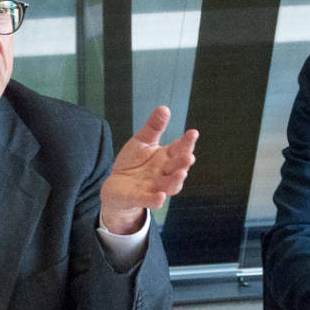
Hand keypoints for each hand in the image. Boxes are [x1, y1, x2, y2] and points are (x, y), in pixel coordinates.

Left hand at [99, 107, 198, 234]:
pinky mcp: (140, 198)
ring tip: (181, 174)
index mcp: (166, 157)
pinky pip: (150, 200)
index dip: (187, 142)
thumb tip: (164, 108)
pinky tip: (161, 196)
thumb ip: (154, 128)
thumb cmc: (134, 163)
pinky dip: (156, 199)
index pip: (179, 149)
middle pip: (177, 168)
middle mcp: (164, 173)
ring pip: (169, 186)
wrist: (117, 187)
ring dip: (176, 180)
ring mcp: (154, 187)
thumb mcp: (142, 142)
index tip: (193, 132)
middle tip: (189, 156)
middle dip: (184, 163)